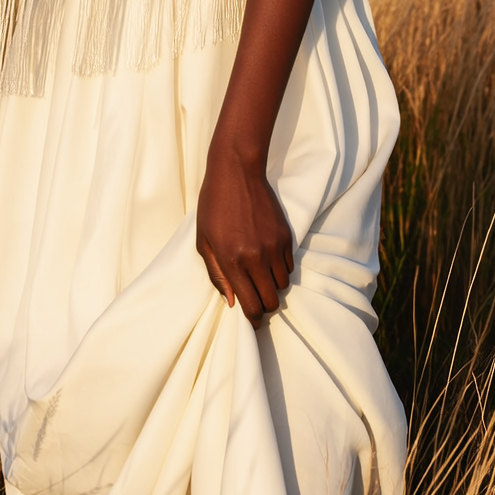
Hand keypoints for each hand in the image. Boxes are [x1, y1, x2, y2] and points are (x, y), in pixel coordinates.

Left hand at [196, 140, 294, 323]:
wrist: (236, 173)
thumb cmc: (213, 206)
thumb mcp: (205, 242)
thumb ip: (217, 275)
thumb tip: (232, 302)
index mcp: (232, 261)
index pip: (251, 305)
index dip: (252, 319)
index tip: (251, 320)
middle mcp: (256, 257)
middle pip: (271, 301)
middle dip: (264, 306)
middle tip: (256, 300)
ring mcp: (274, 247)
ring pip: (282, 286)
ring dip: (272, 287)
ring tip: (260, 277)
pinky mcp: (286, 237)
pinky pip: (289, 267)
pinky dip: (280, 270)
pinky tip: (267, 260)